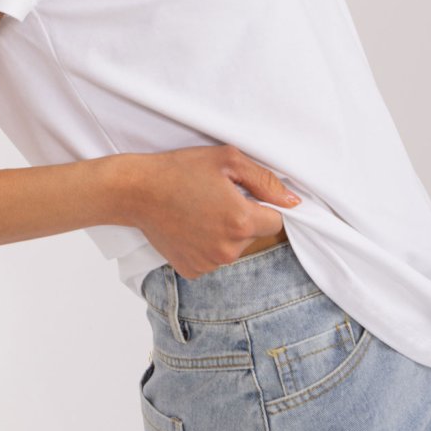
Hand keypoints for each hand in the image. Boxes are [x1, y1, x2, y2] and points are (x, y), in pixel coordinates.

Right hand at [116, 144, 299, 280]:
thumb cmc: (180, 170)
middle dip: (242, 218)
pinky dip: (206, 245)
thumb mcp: (227, 160)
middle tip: (215, 198)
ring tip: (199, 211)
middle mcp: (229, 249)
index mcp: (242, 221)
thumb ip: (266, 181)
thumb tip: (293, 201)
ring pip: (233, 248)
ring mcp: (209, 263)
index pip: (276, 220)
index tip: (241, 194)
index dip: (262, 204)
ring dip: (224, 233)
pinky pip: (212, 259)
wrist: (136, 190)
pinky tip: (189, 227)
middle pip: (254, 235)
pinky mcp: (192, 270)